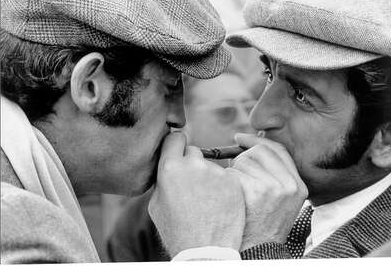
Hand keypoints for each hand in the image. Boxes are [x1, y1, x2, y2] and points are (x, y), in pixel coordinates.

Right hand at [148, 132, 245, 256]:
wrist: (205, 251)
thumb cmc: (177, 231)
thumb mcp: (157, 204)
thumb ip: (163, 177)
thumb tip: (168, 163)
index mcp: (170, 168)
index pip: (174, 138)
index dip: (176, 145)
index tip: (178, 151)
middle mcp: (194, 164)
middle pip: (193, 151)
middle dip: (191, 163)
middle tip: (191, 185)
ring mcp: (216, 172)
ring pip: (210, 165)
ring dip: (208, 176)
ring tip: (206, 201)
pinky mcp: (233, 181)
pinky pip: (226, 176)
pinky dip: (223, 186)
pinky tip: (219, 203)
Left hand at [228, 133, 307, 250]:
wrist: (257, 252)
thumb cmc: (262, 227)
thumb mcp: (281, 202)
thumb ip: (274, 176)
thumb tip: (252, 144)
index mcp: (298, 186)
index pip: (279, 150)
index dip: (257, 140)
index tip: (240, 138)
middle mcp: (289, 185)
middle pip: (259, 151)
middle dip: (242, 158)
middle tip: (236, 174)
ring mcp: (273, 188)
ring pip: (243, 161)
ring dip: (233, 173)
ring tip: (236, 195)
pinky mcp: (255, 192)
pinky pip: (233, 174)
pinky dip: (226, 183)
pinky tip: (230, 200)